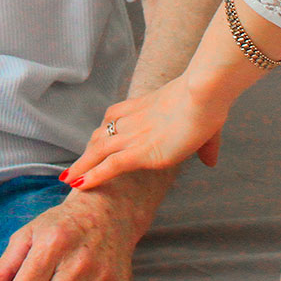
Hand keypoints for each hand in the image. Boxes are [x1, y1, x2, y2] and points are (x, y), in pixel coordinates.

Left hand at [65, 77, 226, 189]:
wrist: (202, 95)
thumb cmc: (207, 103)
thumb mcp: (206, 125)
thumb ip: (206, 145)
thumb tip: (211, 160)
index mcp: (142, 108)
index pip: (113, 119)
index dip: (103, 132)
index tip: (96, 142)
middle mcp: (131, 121)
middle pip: (100, 136)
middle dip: (87, 153)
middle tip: (75, 167)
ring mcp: (133, 137)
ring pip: (98, 153)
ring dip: (81, 168)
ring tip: (68, 180)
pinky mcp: (139, 152)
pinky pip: (109, 166)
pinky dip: (93, 176)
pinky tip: (81, 185)